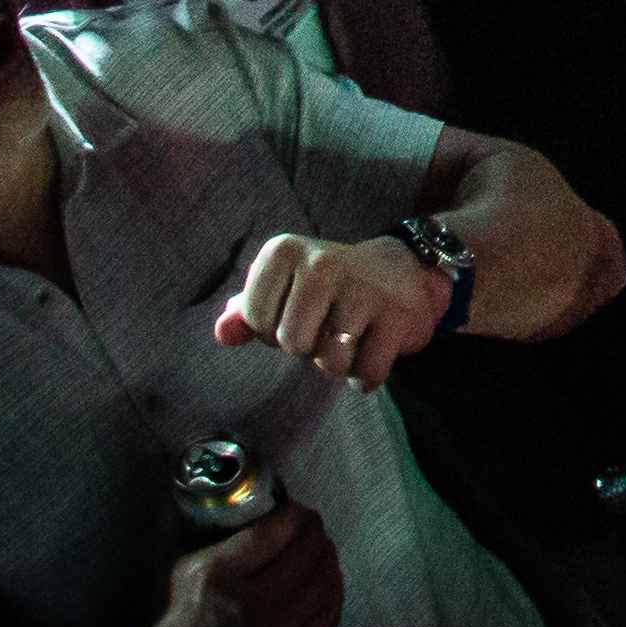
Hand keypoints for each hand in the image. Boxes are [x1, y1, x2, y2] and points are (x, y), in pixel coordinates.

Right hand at [151, 503, 346, 626]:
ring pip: (325, 583)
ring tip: (319, 549)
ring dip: (327, 558)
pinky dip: (333, 590)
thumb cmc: (190, 606)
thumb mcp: (197, 562)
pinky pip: (330, 614)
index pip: (273, 534)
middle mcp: (253, 609)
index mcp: (221, 579)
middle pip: (306, 556)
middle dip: (314, 533)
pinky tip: (326, 579)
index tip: (295, 510)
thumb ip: (239, 537)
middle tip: (310, 526)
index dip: (292, 515)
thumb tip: (284, 513)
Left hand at [218, 229, 455, 387]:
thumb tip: (224, 332)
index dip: (274, 329)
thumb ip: (246, 312)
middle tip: (327, 328)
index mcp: (284, 251)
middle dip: (308, 348)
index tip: (298, 313)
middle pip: (292, 342)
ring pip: (330, 362)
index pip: (255, 320)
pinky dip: (367, 375)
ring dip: (339, 364)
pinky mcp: (399, 314)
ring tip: (351, 339)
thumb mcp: (284, 288)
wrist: (401, 269)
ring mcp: (363, 287)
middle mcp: (322, 262)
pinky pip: (368, 372)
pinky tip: (373, 350)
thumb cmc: (328, 287)